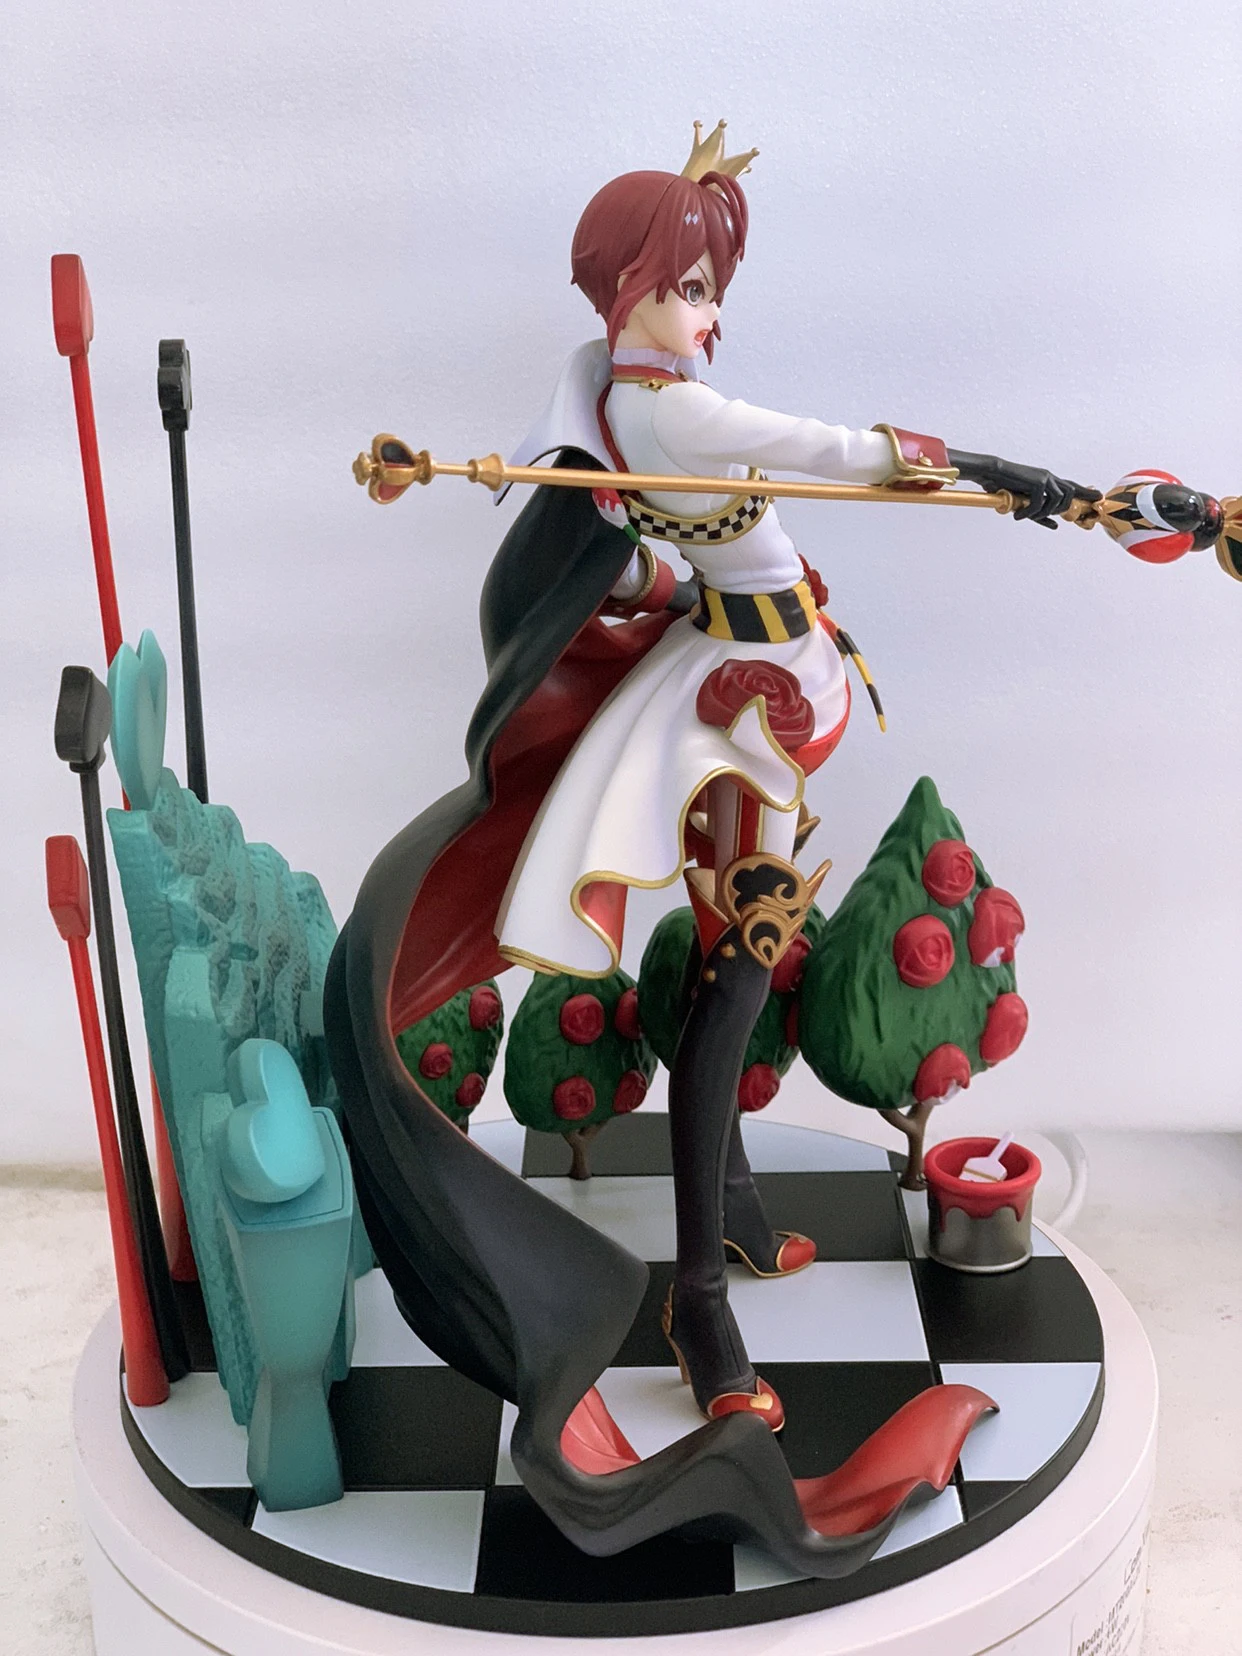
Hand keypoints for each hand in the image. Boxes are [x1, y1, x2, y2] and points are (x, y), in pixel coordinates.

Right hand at [947, 450, 1100, 529]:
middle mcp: (1049, 477)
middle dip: (1062, 509)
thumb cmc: (1005, 488)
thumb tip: (1055, 526)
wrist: (992, 473)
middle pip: (1069, 494)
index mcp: (1048, 480)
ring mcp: (1044, 478)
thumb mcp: (1025, 504)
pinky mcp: (1036, 482)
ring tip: (1025, 515)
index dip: (1085, 492)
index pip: (1071, 486)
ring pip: (1057, 500)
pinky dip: (1029, 512)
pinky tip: (1018, 515)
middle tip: (1045, 517)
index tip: (1099, 496)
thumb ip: (1040, 515)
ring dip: (1043, 512)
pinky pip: (1040, 503)